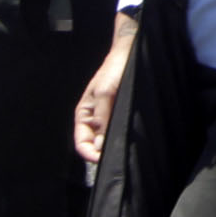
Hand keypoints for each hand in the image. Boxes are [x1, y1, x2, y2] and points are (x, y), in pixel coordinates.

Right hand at [74, 42, 130, 165]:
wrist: (130, 55)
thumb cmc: (114, 71)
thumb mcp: (104, 93)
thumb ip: (101, 118)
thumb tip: (99, 146)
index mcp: (84, 116)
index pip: (82, 144)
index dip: (90, 155)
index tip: (103, 160)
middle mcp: (95, 120)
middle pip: (95, 146)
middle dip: (104, 154)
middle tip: (118, 158)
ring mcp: (109, 119)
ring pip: (108, 141)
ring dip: (115, 147)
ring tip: (126, 151)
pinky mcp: (122, 116)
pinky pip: (120, 132)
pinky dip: (124, 139)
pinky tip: (133, 141)